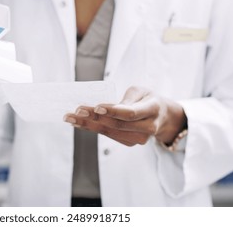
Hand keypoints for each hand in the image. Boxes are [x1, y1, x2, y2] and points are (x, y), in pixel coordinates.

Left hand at [63, 86, 186, 146]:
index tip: (96, 107)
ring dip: (88, 125)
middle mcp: (147, 127)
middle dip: (94, 118)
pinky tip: (78, 123)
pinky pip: (109, 135)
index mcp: (152, 109)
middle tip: (75, 111)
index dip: (113, 111)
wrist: (162, 116)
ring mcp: (139, 138)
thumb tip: (106, 108)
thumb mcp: (141, 91)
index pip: (130, 113)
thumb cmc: (147, 99)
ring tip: (70, 118)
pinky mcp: (130, 142)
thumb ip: (127, 98)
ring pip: (110, 132)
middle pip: (117, 125)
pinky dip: (92, 129)